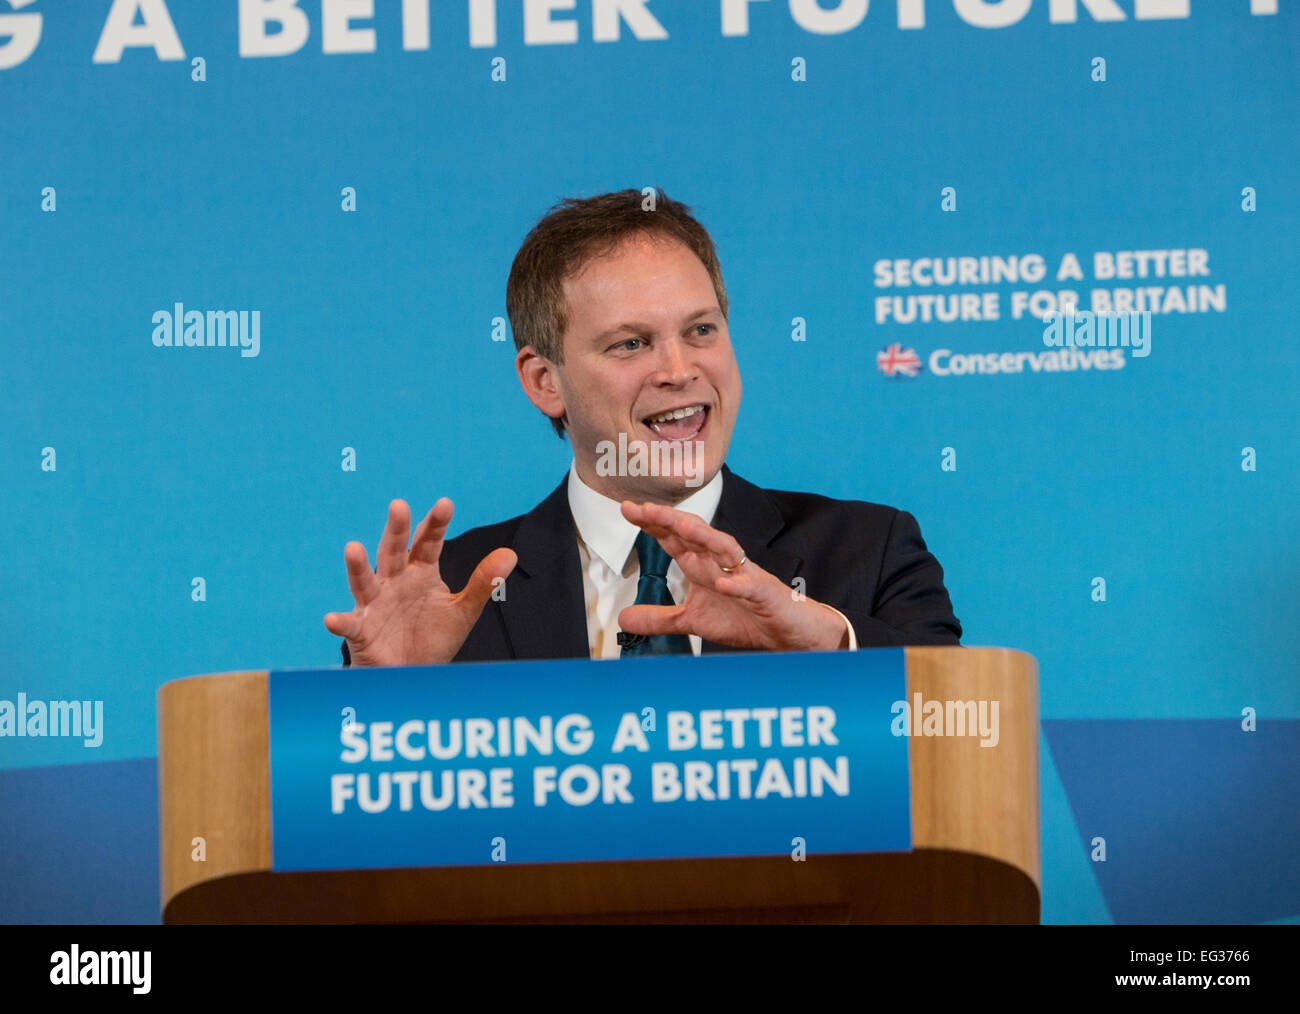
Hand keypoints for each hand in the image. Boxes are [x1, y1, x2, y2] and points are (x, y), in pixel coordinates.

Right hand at [323, 498, 516, 666]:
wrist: (413, 675)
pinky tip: (333, 619)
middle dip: (396, 530)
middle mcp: (395, 581)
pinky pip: (349, 624)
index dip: (435, 525)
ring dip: (358, 566)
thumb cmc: (434, 637)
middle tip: (399, 505)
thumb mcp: (463, 610)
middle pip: (394, 551)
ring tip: (353, 548)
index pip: (428, 543)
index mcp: (421, 573)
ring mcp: (375, 603)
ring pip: (365, 581)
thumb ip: (484, 582)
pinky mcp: (361, 629)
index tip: (445, 504)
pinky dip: (340, 622)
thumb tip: (510, 554)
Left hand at [617, 501, 848, 652]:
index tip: (627, 509)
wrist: (786, 633)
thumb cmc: (744, 618)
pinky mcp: (765, 594)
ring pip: (724, 549)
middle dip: (671, 520)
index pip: (674, 539)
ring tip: (682, 525)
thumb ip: (659, 618)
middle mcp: (722, 563)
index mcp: (703, 566)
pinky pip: (751, 586)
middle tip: (645, 508)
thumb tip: (623, 619)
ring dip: (704, 537)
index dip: (652, 524)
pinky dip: (737, 584)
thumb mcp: (692, 621)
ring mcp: (745, 575)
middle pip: (695, 534)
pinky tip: (723, 583)